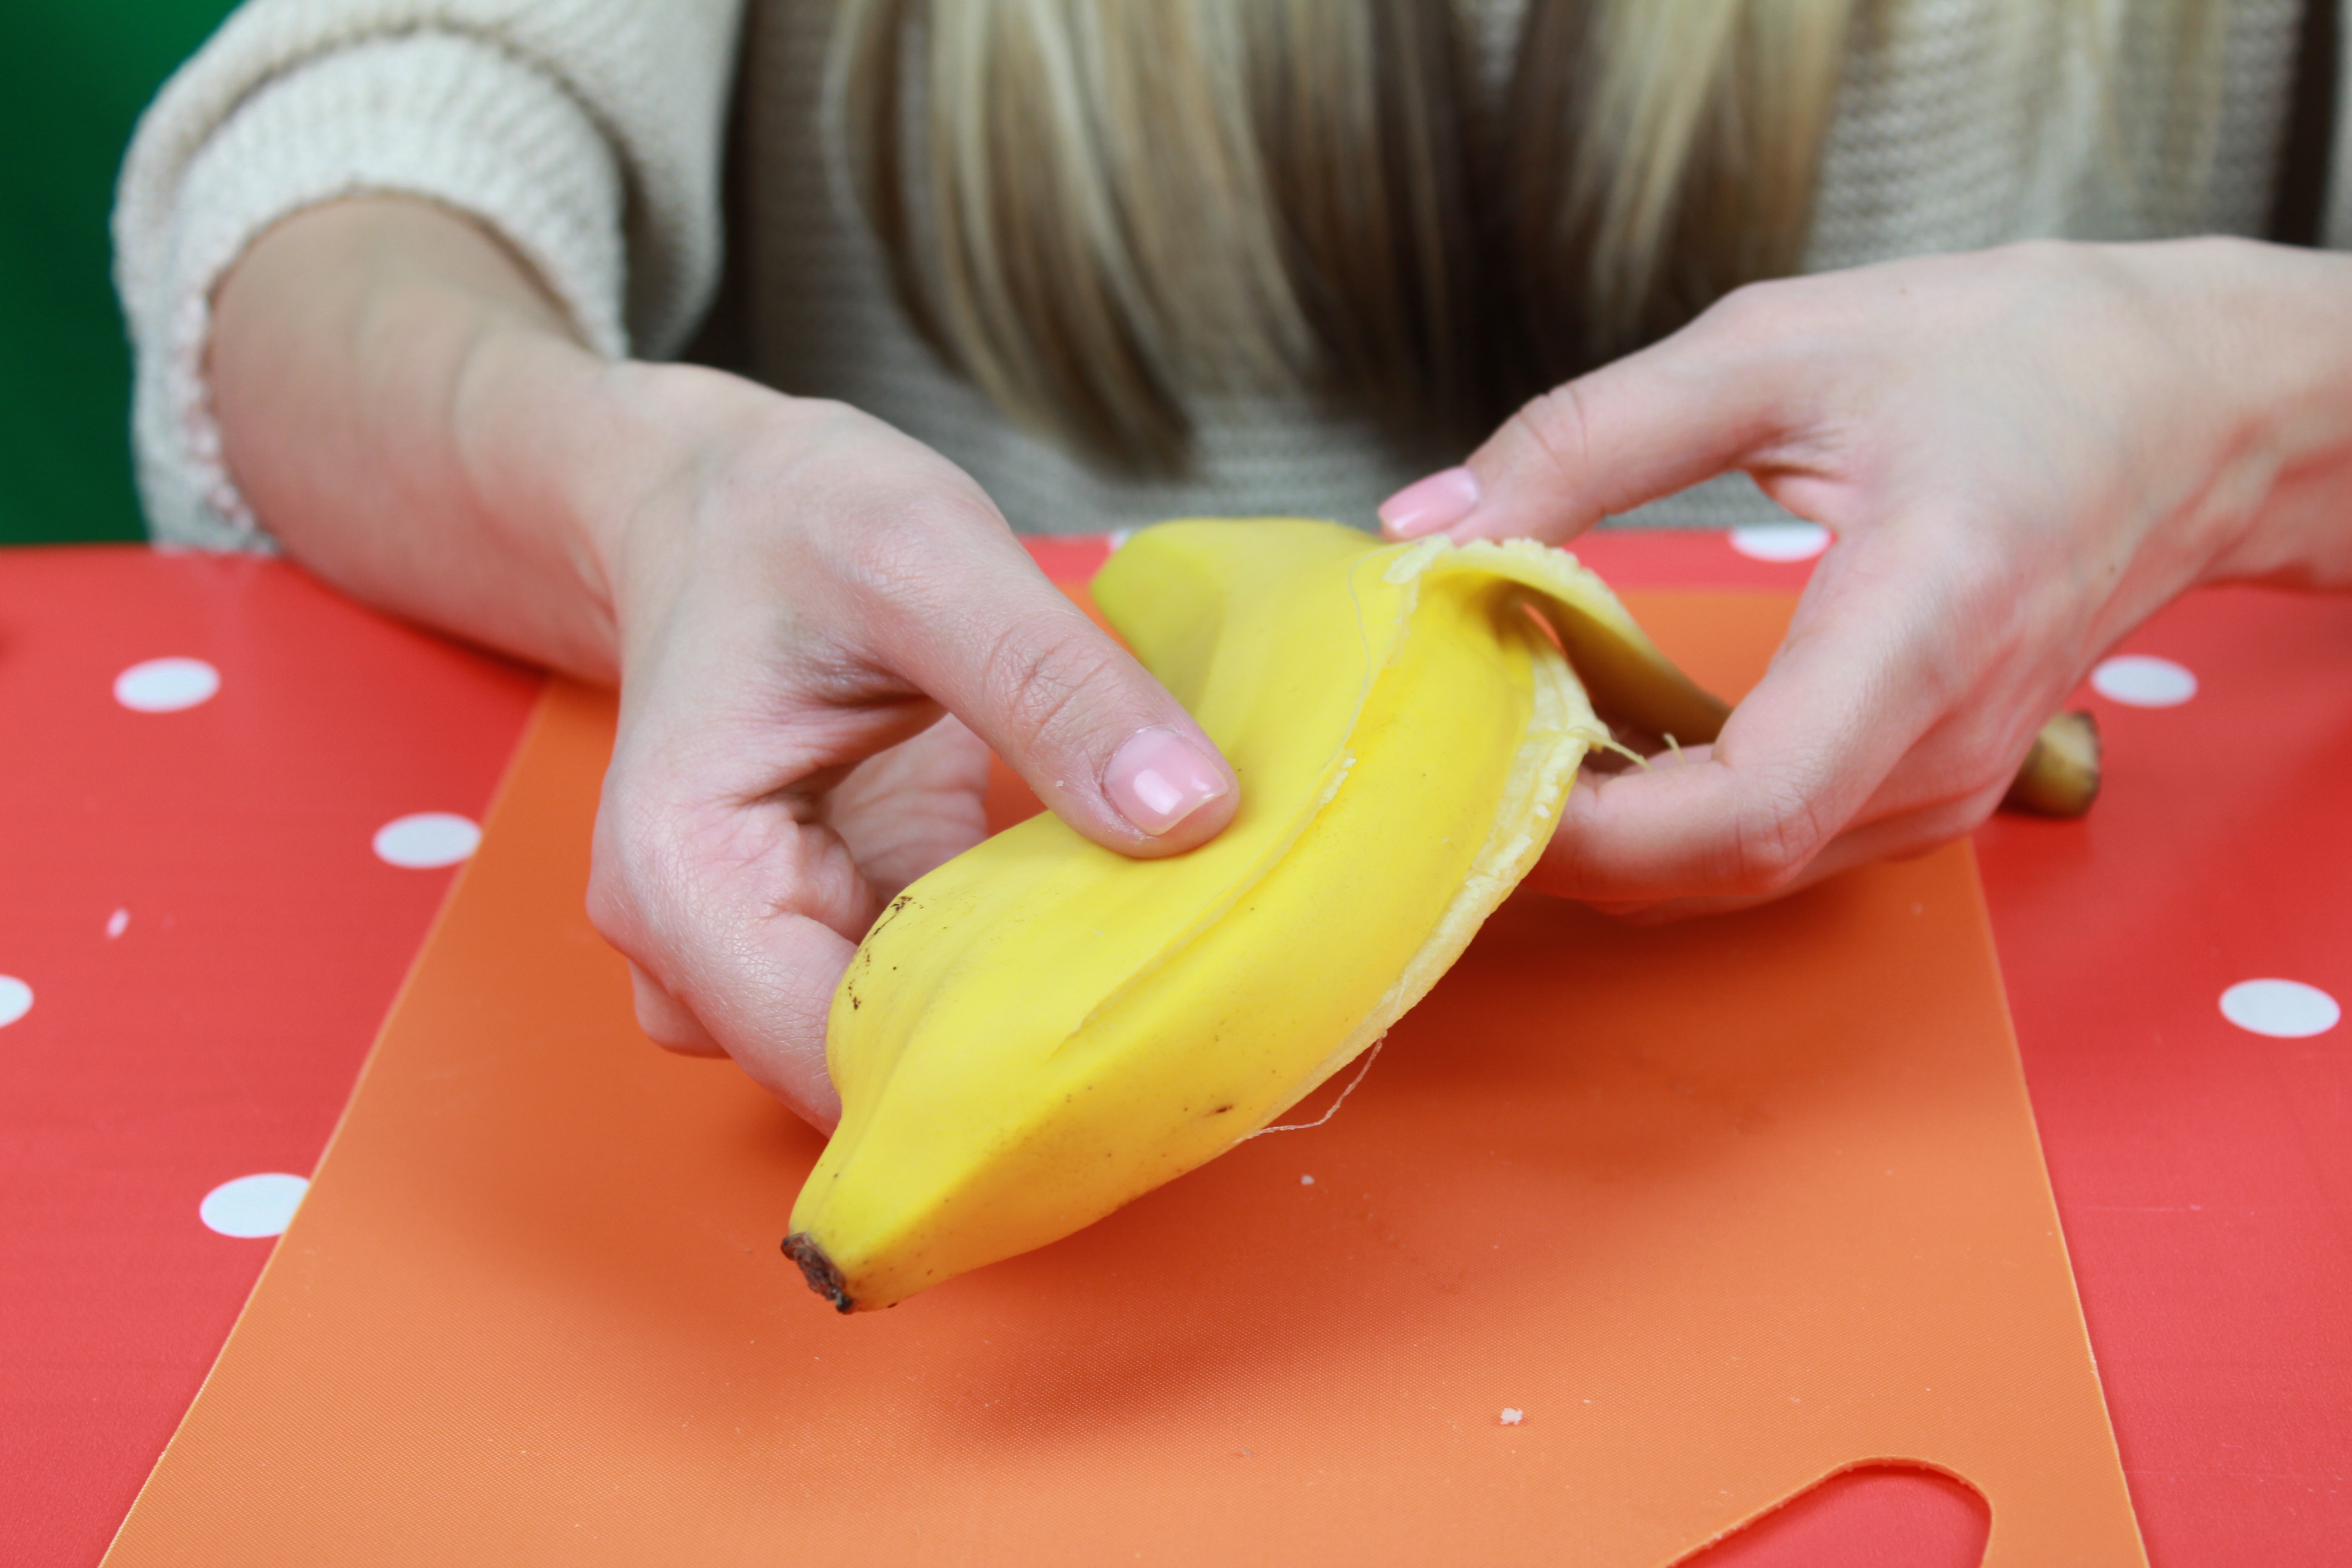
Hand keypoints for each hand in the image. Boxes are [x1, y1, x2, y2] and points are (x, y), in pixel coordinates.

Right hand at [212, 198, 1236, 1129]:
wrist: (729, 501)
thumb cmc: (793, 517)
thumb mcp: (928, 557)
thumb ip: (1051, 684)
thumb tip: (1190, 817)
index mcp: (685, 882)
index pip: (832, 1063)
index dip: (988, 1075)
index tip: (1146, 1034)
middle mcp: (700, 952)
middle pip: (875, 1078)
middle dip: (1025, 1050)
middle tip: (1192, 996)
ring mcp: (765, 955)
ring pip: (916, 1048)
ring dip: (1035, 1011)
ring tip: (1169, 951)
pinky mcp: (838, 933)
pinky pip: (939, 993)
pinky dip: (1028, 967)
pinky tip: (1117, 918)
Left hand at [1379, 238, 2351, 915]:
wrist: (2191, 408)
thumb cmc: (2013, 359)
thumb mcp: (1779, 347)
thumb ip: (1588, 437)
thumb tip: (1428, 525)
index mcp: (1926, 629)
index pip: (1742, 810)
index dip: (1586, 825)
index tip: (1467, 760)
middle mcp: (1940, 750)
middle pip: (1715, 868)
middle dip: (1556, 830)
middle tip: (1439, 735)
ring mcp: (1939, 789)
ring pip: (1727, 875)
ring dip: (1598, 825)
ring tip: (1498, 721)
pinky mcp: (1919, 791)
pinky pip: (1762, 840)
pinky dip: (1656, 808)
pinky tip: (1587, 726)